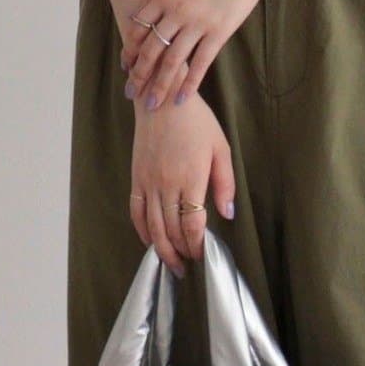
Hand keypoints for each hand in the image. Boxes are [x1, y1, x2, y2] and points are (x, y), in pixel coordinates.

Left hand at [121, 0, 274, 111]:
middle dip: (138, 74)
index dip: (130, 49)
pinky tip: (181, 98)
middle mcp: (176, 11)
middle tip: (130, 92)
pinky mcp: (219, 32)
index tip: (126, 66)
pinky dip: (189, 83)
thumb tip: (154, 8)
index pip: (138, 28)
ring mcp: (197, 22)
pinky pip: (200, 63)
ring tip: (152, 105)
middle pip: (150, 49)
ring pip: (172, 61)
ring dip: (159, 86)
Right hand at [130, 91, 236, 274]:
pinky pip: (136, 211)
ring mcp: (149, 182)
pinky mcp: (137, 178)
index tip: (203, 255)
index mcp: (191, 178)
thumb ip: (225, 183)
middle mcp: (167, 184)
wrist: (162, 99)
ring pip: (153, 227)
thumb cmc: (196, 122)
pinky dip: (142, 231)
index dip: (197, 245)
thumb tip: (228, 213)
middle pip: (171, 231)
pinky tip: (150, 242)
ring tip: (172, 264)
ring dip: (163, 250)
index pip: (192, 224)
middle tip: (189, 266)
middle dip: (181, 253)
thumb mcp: (220, 148)